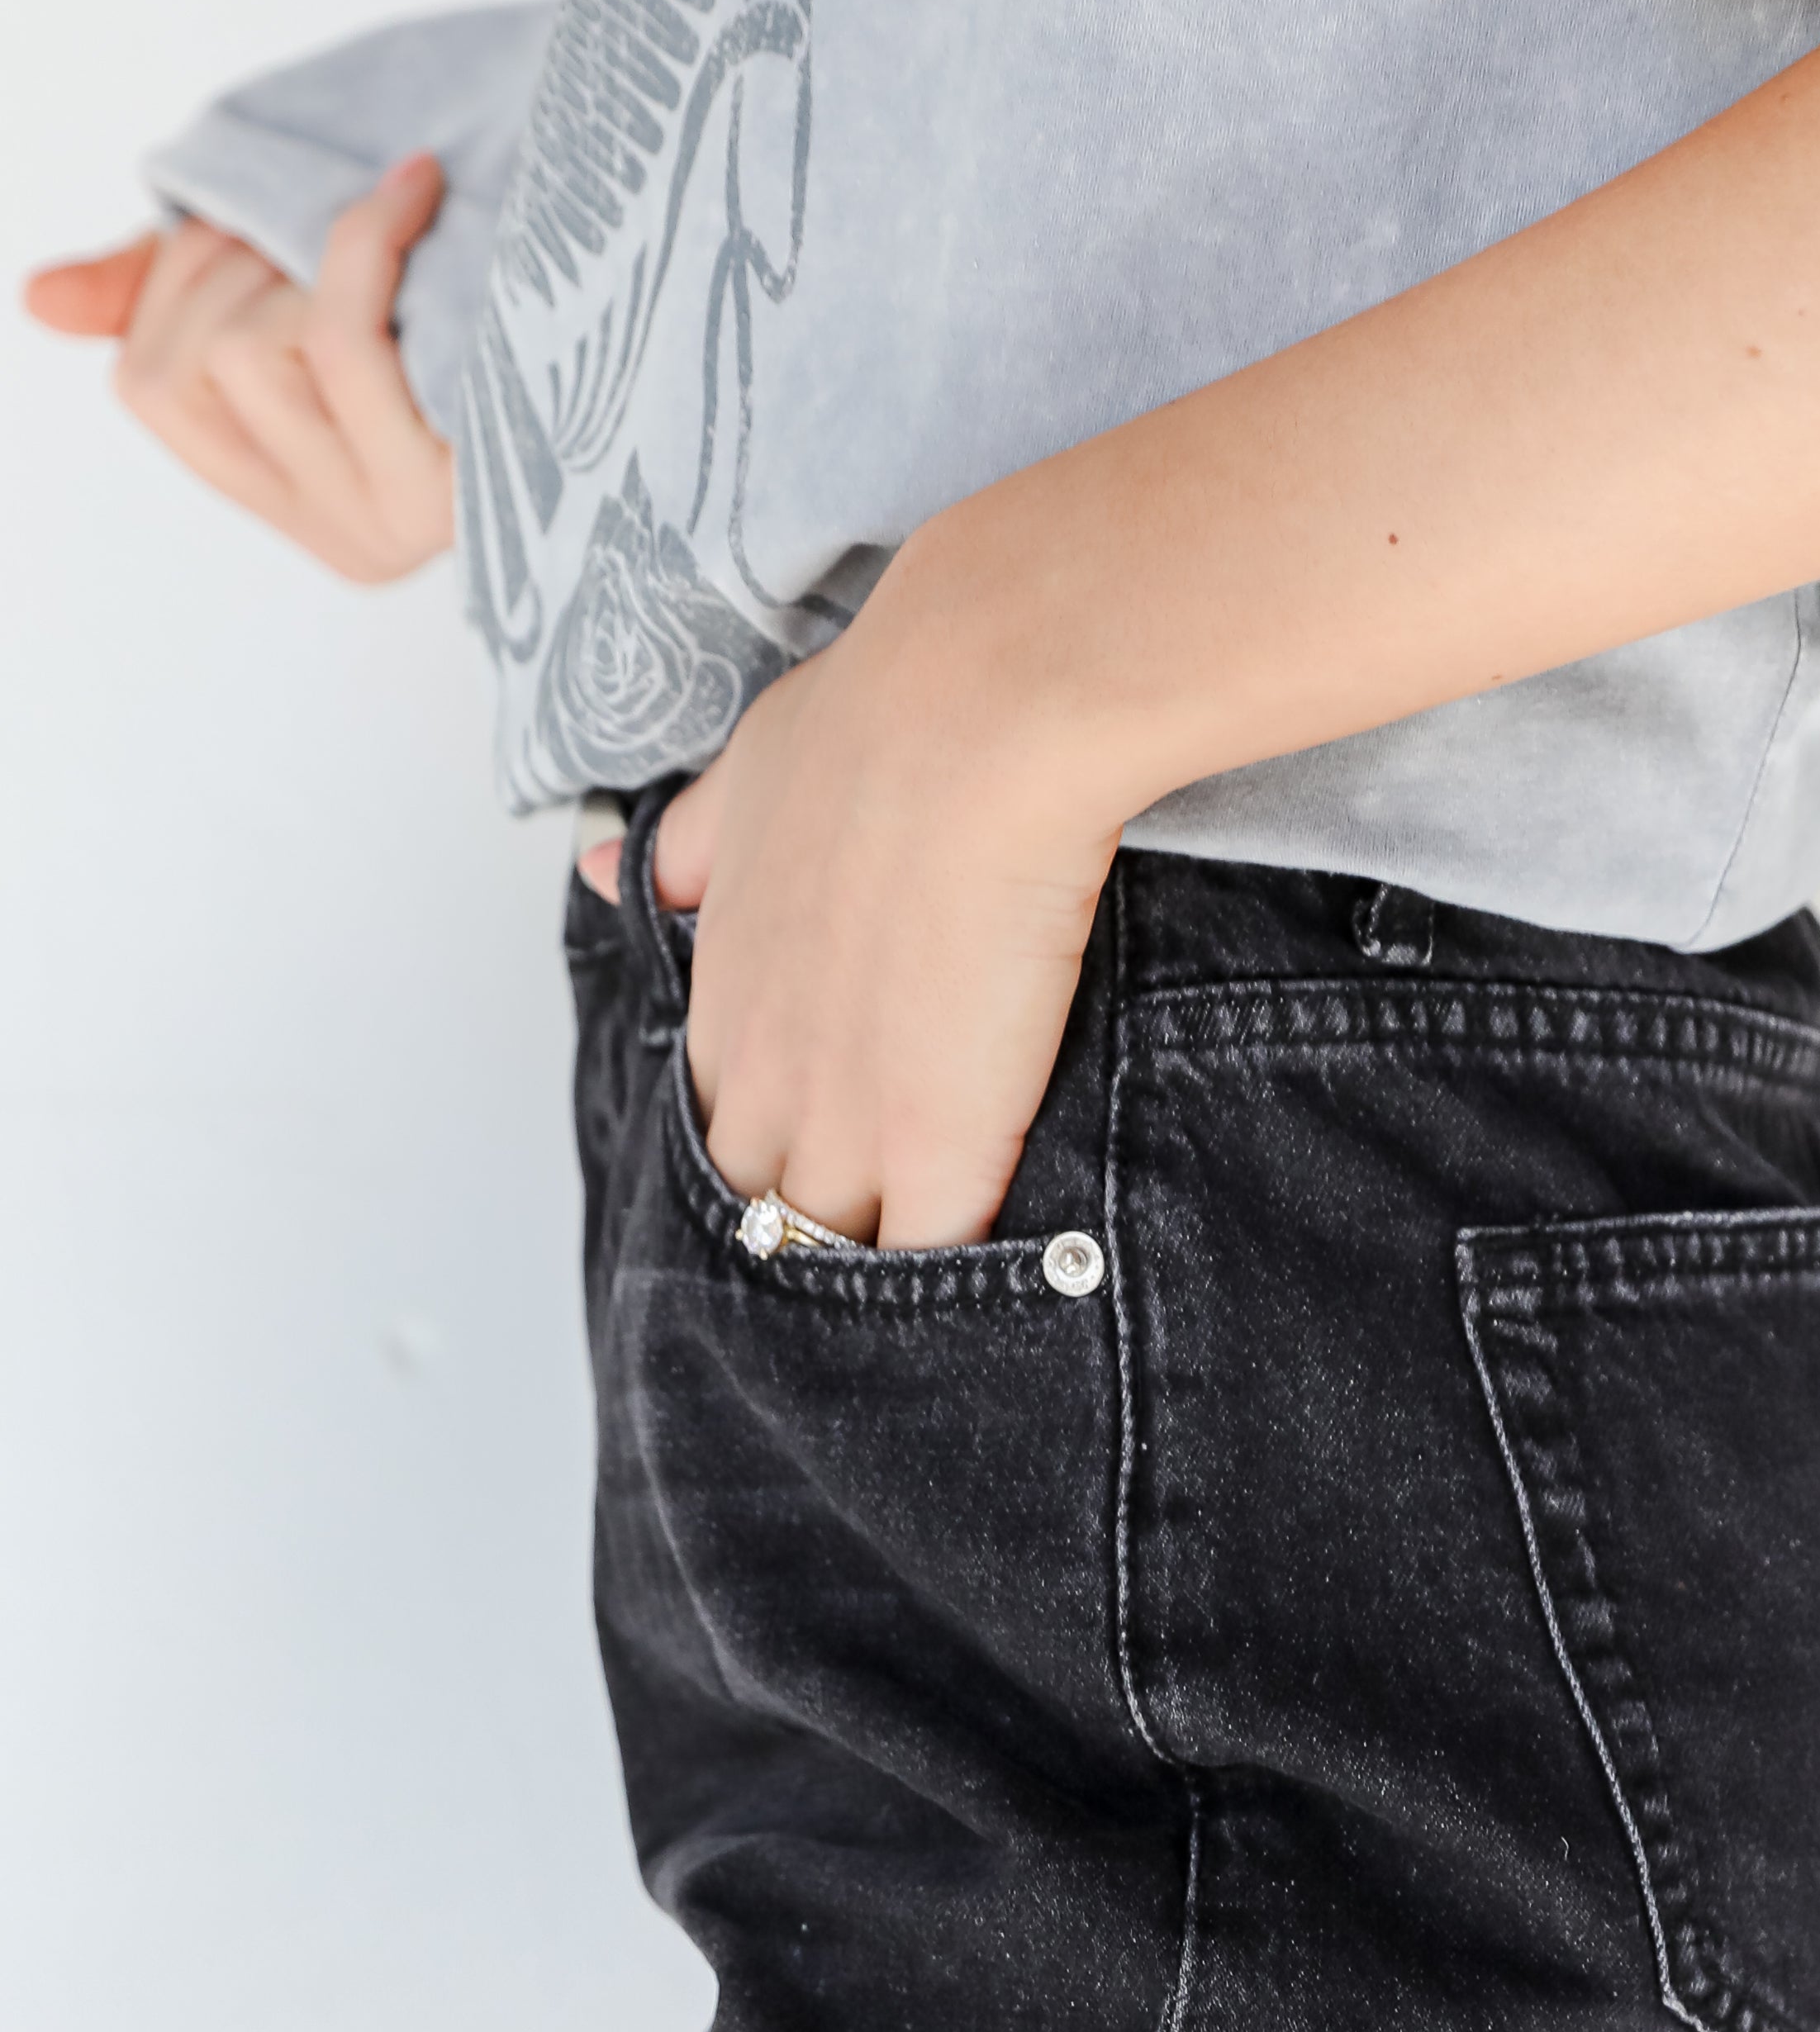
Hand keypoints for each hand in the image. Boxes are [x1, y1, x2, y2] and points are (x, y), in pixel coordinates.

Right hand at [23, 153, 454, 580]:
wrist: (669, 305)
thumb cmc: (483, 302)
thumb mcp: (318, 291)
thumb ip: (173, 296)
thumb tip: (36, 301)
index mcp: (303, 502)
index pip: (153, 391)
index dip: (175, 284)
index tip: (247, 226)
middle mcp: (349, 535)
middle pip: (197, 366)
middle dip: (239, 260)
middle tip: (323, 214)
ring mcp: (402, 521)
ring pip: (257, 353)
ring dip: (302, 255)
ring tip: (389, 221)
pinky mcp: (458, 487)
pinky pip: (342, 342)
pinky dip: (359, 244)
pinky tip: (419, 192)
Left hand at [592, 544, 1121, 1250]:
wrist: (977, 725)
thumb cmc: (874, 728)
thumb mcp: (746, 776)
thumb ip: (684, 845)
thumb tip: (599, 866)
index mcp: (722, 998)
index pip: (720, 1126)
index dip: (772, 1149)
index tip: (821, 1155)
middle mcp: (764, 1078)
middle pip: (764, 1211)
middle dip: (810, 1232)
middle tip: (879, 1237)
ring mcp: (847, 1129)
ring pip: (835, 1254)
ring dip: (876, 1270)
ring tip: (932, 1306)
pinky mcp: (938, 1157)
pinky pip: (935, 1263)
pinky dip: (965, 1281)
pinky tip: (1009, 1287)